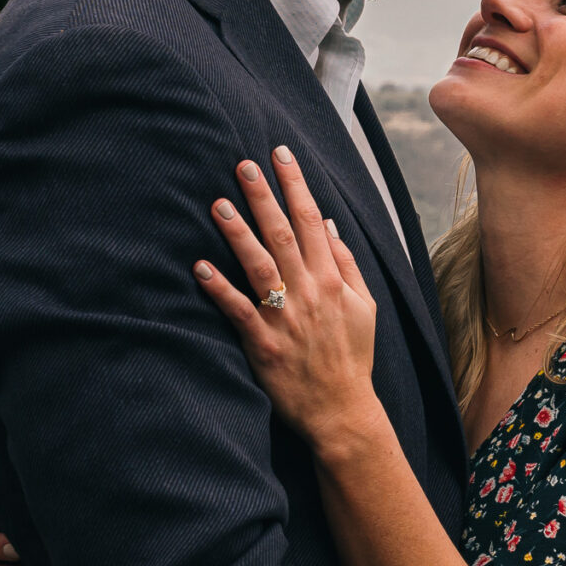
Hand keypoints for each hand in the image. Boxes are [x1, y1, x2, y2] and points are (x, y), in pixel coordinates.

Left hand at [196, 148, 381, 452]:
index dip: (296, 185)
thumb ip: (347, 265)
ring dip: (238, 233)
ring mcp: (286, 318)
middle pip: (284, 234)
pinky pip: (239, 310)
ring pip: (260, 266)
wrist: (342, 410)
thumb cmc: (351, 359)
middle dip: (264, 196)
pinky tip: (200, 267)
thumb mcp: (365, 308)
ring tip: (218, 204)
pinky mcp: (263, 344)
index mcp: (332, 281)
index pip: (314, 221)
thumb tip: (331, 225)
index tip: (281, 155)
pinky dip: (220, 289)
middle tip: (243, 164)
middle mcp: (310, 293)